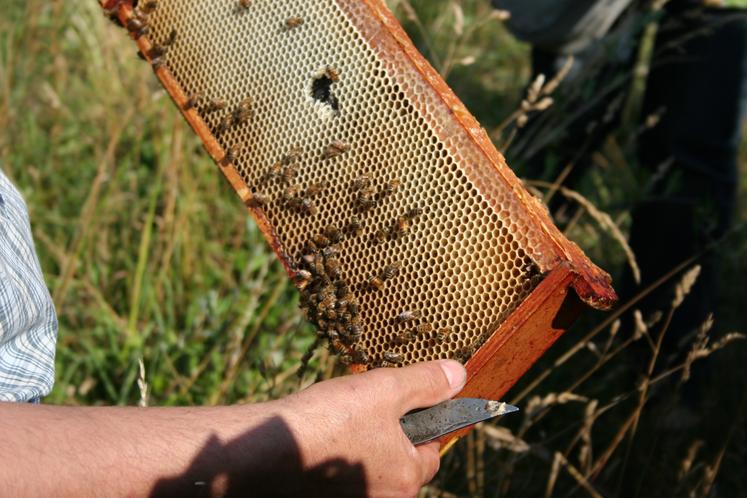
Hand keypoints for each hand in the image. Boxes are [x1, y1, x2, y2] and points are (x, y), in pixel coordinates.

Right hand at [279, 359, 466, 496]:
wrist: (259, 452)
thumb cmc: (327, 421)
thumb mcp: (384, 390)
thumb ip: (426, 383)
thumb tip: (459, 375)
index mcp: (405, 478)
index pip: (431, 453)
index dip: (423, 425)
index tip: (406, 406)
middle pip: (399, 466)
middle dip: (388, 438)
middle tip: (366, 410)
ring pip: (369, 472)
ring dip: (361, 449)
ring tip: (338, 422)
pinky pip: (340, 480)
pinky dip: (335, 461)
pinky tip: (318, 440)